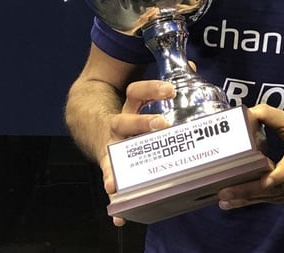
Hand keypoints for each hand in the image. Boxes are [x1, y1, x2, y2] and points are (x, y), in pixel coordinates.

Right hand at [100, 80, 173, 225]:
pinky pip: (113, 184)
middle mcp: (118, 127)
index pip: (136, 92)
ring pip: (114, 155)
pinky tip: (118, 215)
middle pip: (126, 121)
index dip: (153, 89)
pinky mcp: (112, 169)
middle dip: (142, 123)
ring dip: (118, 170)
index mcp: (129, 108)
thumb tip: (194, 67)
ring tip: (117, 183)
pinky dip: (115, 202)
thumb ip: (167, 85)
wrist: (89, 122)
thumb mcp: (144, 97)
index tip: (170, 90)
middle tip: (162, 124)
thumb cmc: (131, 112)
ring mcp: (113, 148)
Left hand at [216, 104, 283, 207]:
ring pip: (278, 196)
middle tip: (224, 194)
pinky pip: (283, 200)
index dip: (273, 176)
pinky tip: (244, 201)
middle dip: (249, 191)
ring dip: (252, 199)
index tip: (256, 181)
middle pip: (279, 185)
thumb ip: (269, 115)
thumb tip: (244, 114)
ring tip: (227, 200)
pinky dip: (263, 200)